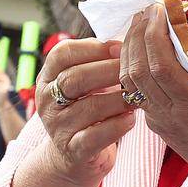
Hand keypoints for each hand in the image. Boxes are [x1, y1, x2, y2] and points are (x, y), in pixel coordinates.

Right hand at [32, 38, 135, 183]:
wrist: (74, 155)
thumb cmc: (89, 106)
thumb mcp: (88, 80)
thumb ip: (101, 58)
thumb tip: (134, 31)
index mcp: (49, 77)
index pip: (62, 53)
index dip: (94, 47)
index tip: (121, 47)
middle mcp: (47, 101)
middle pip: (75, 78)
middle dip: (110, 71)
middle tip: (138, 69)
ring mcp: (57, 127)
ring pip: (89, 107)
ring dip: (120, 98)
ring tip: (140, 94)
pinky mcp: (72, 150)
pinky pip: (95, 136)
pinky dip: (117, 126)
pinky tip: (132, 118)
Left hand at [119, 5, 187, 186]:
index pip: (161, 64)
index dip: (154, 34)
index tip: (159, 9)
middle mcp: (171, 112)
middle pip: (139, 69)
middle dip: (137, 34)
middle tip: (146, 10)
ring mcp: (159, 120)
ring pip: (129, 81)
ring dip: (130, 49)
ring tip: (139, 25)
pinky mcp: (155, 123)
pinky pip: (135, 91)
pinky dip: (133, 66)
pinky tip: (141, 50)